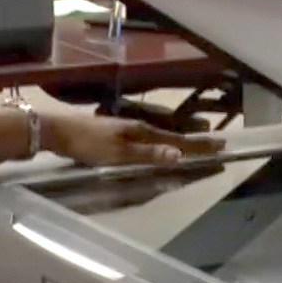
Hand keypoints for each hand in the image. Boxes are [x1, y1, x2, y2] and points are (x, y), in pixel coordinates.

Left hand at [43, 114, 224, 165]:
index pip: (177, 141)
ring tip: (196, 141)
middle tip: (216, 143)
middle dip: (195, 140)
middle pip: (173, 135)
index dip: (198, 146)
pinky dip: (162, 140)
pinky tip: (160, 143)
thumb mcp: (119, 153)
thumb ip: (148, 154)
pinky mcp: (116, 133)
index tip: (221, 146)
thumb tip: (179, 155)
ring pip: (161, 135)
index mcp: (142, 132)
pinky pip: (148, 137)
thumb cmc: (88, 144)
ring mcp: (127, 129)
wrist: (59, 132)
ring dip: (180, 139)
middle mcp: (138, 127)